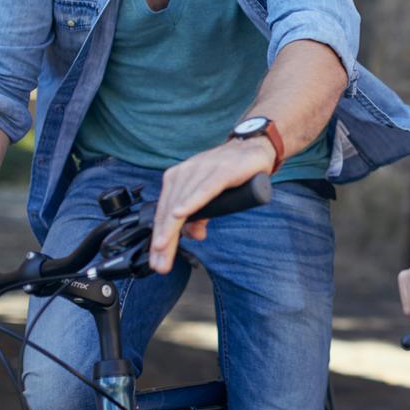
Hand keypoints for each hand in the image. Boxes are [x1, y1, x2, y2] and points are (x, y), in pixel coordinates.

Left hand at [149, 137, 275, 273]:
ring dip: (171, 228)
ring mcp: (202, 170)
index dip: (159, 237)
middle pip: (169, 210)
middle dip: (163, 238)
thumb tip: (193, 234)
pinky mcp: (222, 170)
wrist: (254, 147)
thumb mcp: (213, 197)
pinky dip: (191, 202)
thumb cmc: (230, 171)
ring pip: (182, 202)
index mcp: (178, 178)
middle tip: (159, 262)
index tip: (155, 259)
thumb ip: (201, 215)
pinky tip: (180, 214)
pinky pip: (204, 189)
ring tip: (164, 248)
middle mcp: (185, 172)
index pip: (163, 211)